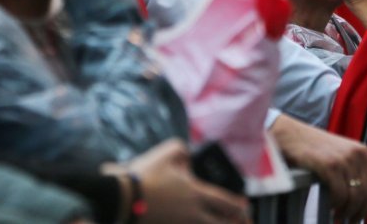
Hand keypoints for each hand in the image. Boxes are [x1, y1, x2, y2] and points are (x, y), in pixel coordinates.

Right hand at [127, 139, 249, 223]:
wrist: (120, 198)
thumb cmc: (145, 174)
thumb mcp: (168, 151)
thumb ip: (184, 150)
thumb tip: (187, 159)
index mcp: (195, 193)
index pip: (225, 202)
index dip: (238, 205)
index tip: (245, 207)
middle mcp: (191, 213)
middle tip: (243, 223)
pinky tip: (194, 222)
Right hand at [271, 115, 366, 220]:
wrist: (291, 135)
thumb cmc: (315, 148)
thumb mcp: (342, 154)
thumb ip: (356, 170)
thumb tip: (364, 198)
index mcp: (364, 152)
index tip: (365, 211)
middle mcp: (359, 154)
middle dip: (360, 211)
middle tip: (350, 219)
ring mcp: (344, 159)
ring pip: (356, 197)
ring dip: (348, 212)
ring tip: (338, 216)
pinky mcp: (329, 165)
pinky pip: (340, 195)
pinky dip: (336, 205)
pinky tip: (329, 206)